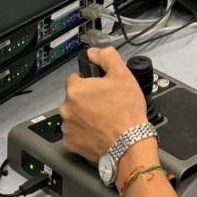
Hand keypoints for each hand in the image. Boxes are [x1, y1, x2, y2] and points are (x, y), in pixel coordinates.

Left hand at [60, 47, 150, 162]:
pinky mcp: (71, 144)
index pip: (76, 78)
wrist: (129, 144)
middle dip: (87, 100)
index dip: (90, 82)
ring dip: (85, 116)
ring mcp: (68, 128)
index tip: (101, 89)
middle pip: (75, 98)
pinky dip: (85, 132)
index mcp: (76, 90)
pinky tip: (99, 131)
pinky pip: (75, 133)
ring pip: (75, 116)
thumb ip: (106, 57)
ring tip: (104, 119)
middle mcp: (67, 109)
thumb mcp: (123, 75)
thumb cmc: (126, 112)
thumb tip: (94, 52)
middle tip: (106, 104)